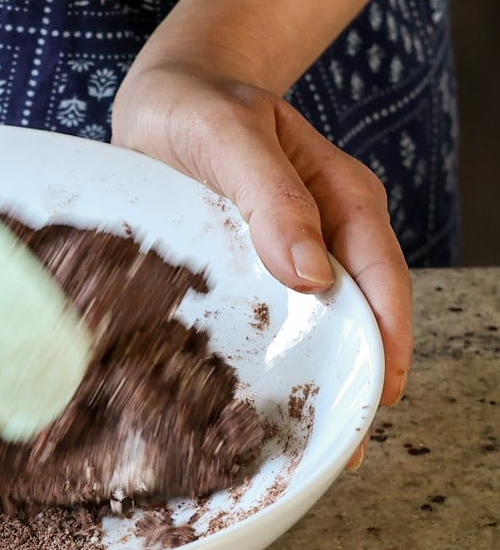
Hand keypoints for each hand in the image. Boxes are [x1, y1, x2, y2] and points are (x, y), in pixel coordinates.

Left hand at [112, 65, 412, 467]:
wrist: (163, 100)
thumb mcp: (229, 135)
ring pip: (313, 326)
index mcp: (338, 197)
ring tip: (301, 444)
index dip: (386, 338)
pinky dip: (266, 361)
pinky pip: (266, 321)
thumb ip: (269, 195)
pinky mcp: (246, 273)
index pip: (379, 273)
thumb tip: (310, 275)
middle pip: (355, 314)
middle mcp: (320, 233)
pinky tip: (250, 401)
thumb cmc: (198, 106)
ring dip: (311, 380)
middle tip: (340, 449)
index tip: (379, 395)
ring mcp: (283, 257)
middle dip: (354, 380)